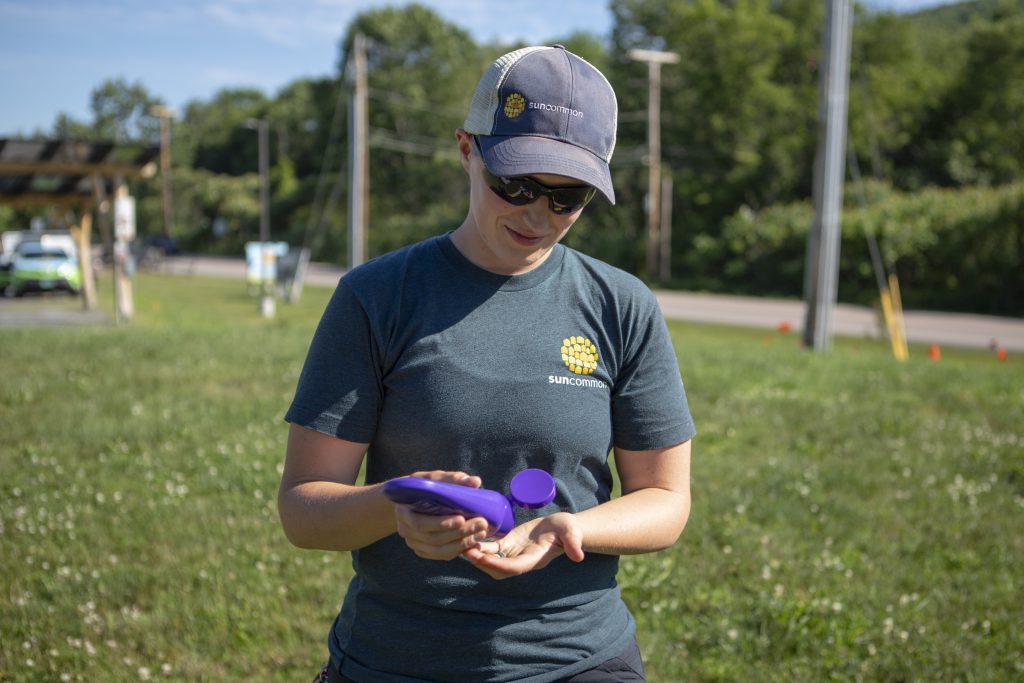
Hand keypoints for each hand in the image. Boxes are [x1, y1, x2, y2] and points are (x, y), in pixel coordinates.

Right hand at [393, 470, 488, 560]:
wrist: (409, 502)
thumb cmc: (423, 487)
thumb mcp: (433, 478)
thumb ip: (452, 479)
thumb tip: (475, 482)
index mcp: (403, 512)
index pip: (420, 524)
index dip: (441, 524)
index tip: (462, 519)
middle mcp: (406, 531)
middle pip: (433, 539)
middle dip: (459, 533)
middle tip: (482, 523)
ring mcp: (414, 543)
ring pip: (439, 551)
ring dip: (463, 543)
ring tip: (482, 533)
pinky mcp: (424, 550)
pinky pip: (442, 555)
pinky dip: (459, 550)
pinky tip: (474, 541)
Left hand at [462, 512, 584, 579]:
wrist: (563, 528)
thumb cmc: (568, 529)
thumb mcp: (572, 533)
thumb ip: (574, 544)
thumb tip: (579, 556)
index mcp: (534, 560)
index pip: (514, 567)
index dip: (498, 564)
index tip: (483, 558)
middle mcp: (521, 561)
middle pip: (497, 568)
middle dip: (481, 562)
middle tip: (465, 550)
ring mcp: (514, 554)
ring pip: (491, 560)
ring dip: (477, 555)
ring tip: (462, 544)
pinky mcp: (509, 545)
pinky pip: (492, 548)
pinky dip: (481, 545)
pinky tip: (470, 536)